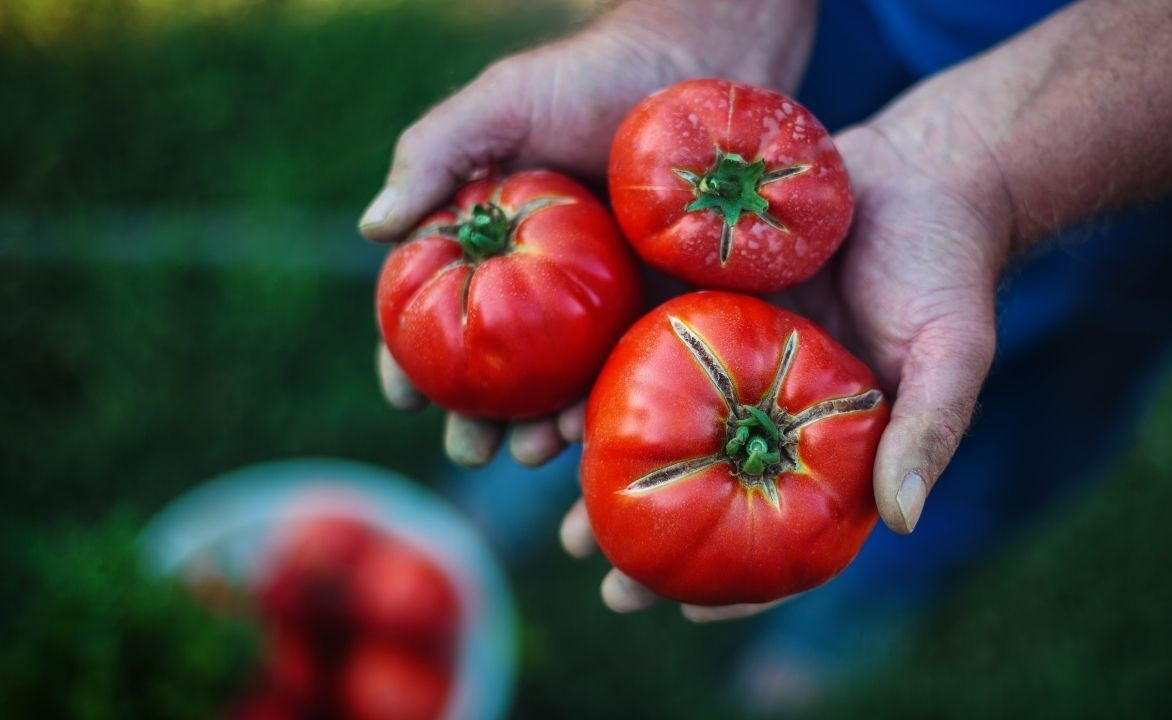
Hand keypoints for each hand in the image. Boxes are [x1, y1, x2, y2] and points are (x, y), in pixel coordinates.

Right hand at [363, 30, 687, 466]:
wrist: (702, 66)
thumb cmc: (592, 77)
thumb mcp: (502, 106)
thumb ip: (434, 155)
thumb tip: (373, 229)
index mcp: (497, 244)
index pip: (441, 311)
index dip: (414, 358)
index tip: (405, 396)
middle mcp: (547, 286)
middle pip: (501, 367)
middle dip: (478, 420)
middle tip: (470, 451)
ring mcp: (609, 305)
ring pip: (565, 385)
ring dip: (542, 429)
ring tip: (531, 454)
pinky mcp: (670, 309)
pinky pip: (635, 368)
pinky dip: (612, 405)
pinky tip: (597, 431)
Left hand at [559, 86, 1013, 619]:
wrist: (920, 172)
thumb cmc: (947, 272)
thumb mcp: (953, 353)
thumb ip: (927, 431)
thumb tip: (900, 520)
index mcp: (823, 442)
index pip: (780, 530)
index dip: (740, 579)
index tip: (688, 610)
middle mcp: (765, 407)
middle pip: (698, 484)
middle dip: (644, 531)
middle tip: (593, 565)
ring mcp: (726, 352)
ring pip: (656, 421)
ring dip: (602, 459)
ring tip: (550, 493)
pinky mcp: (695, 292)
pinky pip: (640, 338)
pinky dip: (600, 374)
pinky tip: (560, 404)